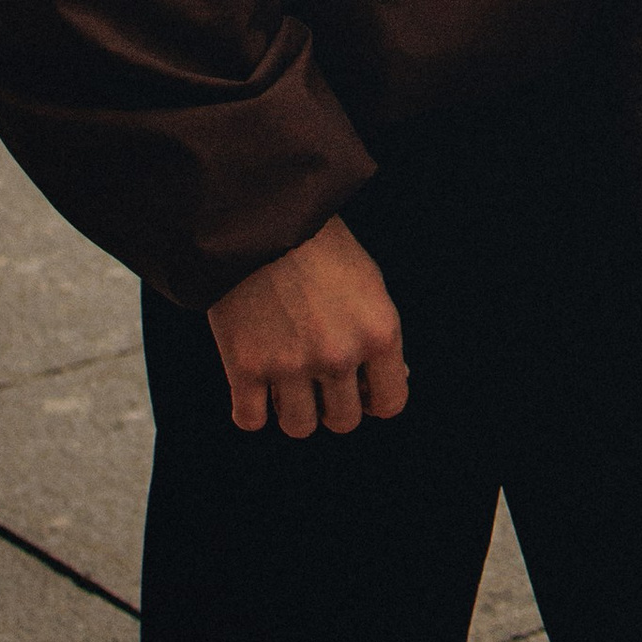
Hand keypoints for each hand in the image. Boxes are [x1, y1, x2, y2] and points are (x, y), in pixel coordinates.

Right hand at [207, 213, 408, 438]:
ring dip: (293, 409)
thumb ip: (380, 336)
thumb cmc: (320, 244)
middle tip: (317, 378)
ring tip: (285, 380)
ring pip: (299, 427)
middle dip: (333, 405)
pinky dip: (251, 410)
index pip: (391, 404)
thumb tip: (396, 380)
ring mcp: (291, 365)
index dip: (375, 400)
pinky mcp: (245, 368)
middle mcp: (340, 356)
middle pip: (343, 422)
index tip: (360, 389)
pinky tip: (254, 385)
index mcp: (380, 333)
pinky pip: (250, 421)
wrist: (259, 214)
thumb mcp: (369, 282)